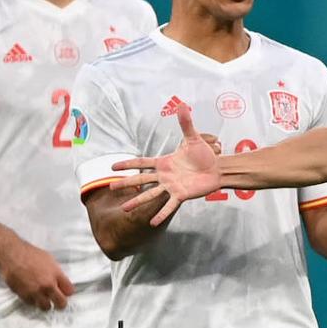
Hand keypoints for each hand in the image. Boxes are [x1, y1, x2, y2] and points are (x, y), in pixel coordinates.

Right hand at [0, 234, 75, 309]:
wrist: (12, 255)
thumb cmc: (30, 254)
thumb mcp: (50, 260)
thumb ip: (56, 273)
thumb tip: (59, 282)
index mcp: (56, 275)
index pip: (69, 291)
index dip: (67, 292)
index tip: (65, 292)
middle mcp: (47, 285)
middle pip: (61, 303)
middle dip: (60, 303)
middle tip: (58, 301)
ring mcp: (35, 292)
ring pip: (45, 307)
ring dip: (46, 304)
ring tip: (44, 299)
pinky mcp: (23, 295)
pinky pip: (32, 304)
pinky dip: (33, 301)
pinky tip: (32, 294)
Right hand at [111, 106, 221, 224]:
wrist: (217, 168)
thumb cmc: (204, 154)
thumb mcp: (193, 138)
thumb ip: (185, 123)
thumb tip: (181, 104)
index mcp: (164, 162)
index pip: (141, 162)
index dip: (127, 164)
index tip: (112, 167)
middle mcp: (164, 176)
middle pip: (141, 180)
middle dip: (126, 183)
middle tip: (110, 188)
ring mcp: (171, 186)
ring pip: (150, 195)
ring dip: (137, 202)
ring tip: (124, 209)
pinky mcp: (180, 195)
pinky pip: (168, 206)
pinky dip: (161, 214)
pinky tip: (151, 222)